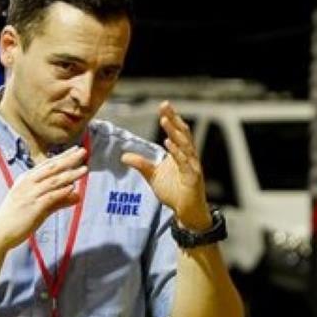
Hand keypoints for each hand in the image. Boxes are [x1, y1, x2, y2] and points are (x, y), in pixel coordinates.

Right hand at [0, 148, 87, 250]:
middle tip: (83, 152)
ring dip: (70, 174)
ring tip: (84, 169)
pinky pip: (49, 197)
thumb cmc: (18, 219)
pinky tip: (72, 187)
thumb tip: (77, 196)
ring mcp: (29, 194)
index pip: (48, 164)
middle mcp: (27, 183)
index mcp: (26, 179)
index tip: (76, 149)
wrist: (0, 232)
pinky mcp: (33, 207)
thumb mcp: (40, 206)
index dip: (63, 156)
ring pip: (53, 181)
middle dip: (69, 159)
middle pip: (52, 168)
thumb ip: (59, 200)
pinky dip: (61, 191)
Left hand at [122, 101, 211, 231]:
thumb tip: (123, 155)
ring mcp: (192, 166)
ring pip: (185, 145)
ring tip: (164, 121)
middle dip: (173, 119)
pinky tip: (169, 143)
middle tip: (164, 106)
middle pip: (182, 133)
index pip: (177, 132)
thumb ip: (141, 164)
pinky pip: (185, 163)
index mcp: (181, 153)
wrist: (186, 211)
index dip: (170, 119)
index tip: (163, 106)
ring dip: (174, 132)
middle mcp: (188, 156)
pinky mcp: (193, 177)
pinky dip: (177, 153)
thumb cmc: (173, 192)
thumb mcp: (153, 176)